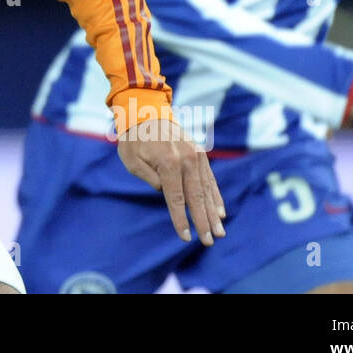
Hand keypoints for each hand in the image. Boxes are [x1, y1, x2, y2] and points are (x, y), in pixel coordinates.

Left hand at [117, 118, 225, 244]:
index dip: (181, 219)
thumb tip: (167, 194)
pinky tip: (220, 211)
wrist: (145, 111)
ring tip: (220, 231)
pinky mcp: (200, 154)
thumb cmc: (134, 139)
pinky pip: (210, 179)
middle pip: (196, 197)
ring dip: (213, 212)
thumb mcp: (132, 161)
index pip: (176, 199)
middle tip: (210, 241)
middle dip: (203, 221)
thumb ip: (150, 178)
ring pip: (206, 190)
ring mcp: (196, 156)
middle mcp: (186, 159)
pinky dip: (215, 196)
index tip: (186, 238)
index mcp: (168, 162)